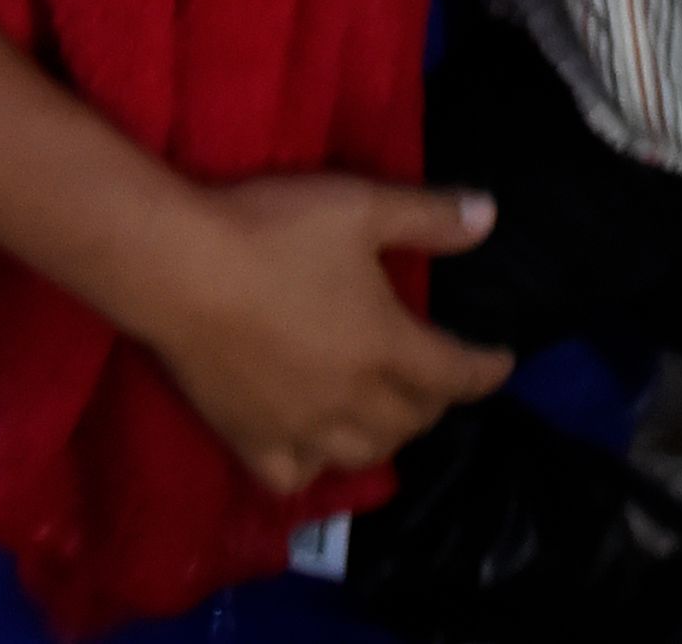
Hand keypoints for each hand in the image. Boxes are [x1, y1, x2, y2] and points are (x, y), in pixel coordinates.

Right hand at [129, 177, 515, 492]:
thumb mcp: (361, 206)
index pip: (456, 373)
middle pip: (412, 419)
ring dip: (388, 436)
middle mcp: (351, 399)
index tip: (503, 361)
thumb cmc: (272, 230)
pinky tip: (313, 449)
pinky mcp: (248, 439)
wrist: (178, 266)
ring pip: (362, 453)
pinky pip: (293, 475)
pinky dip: (314, 467)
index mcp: (387, 345)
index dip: (486, 369)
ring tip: (388, 416)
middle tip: (437, 379)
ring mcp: (299, 427)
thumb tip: (491, 217)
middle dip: (436, 401)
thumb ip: (429, 216)